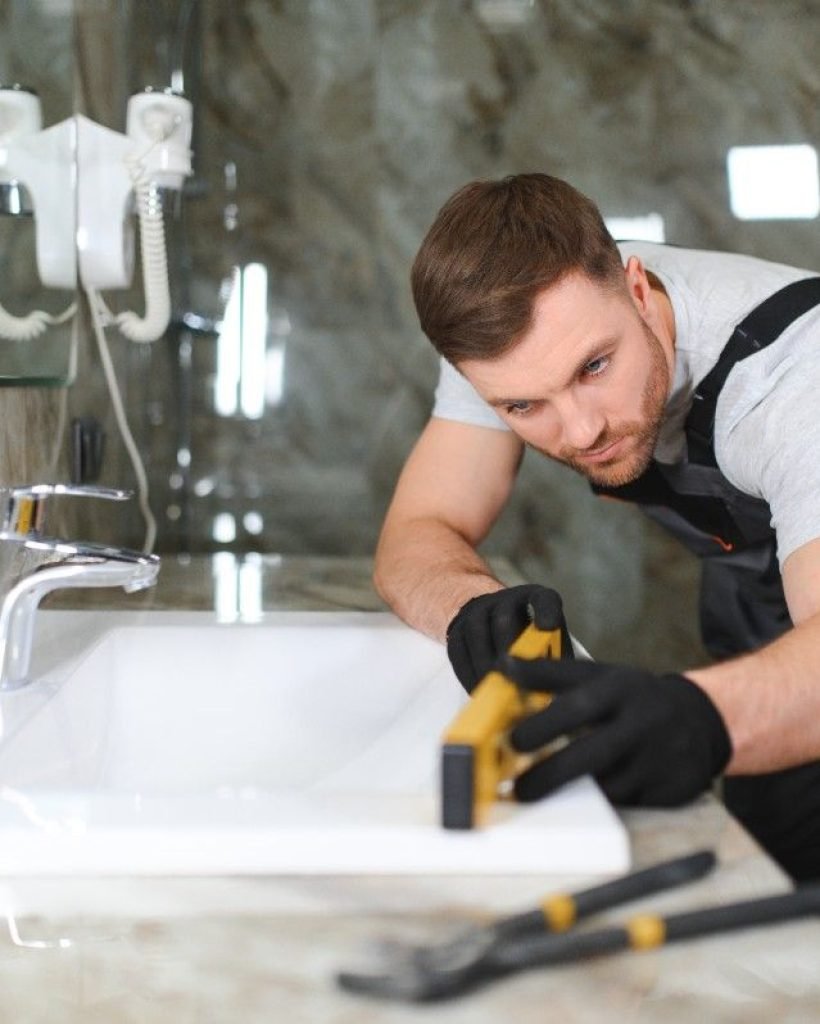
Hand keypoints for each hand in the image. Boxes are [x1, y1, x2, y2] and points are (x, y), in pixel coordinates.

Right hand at [446, 584, 571, 693]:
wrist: (487, 619)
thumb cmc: (530, 639)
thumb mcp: (548, 640)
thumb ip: (553, 661)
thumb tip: (556, 694)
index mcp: (536, 597)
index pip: (544, 599)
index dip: (546, 611)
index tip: (549, 627)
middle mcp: (505, 598)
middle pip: (504, 621)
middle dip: (509, 654)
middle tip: (516, 682)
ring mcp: (477, 611)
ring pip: (478, 635)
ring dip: (486, 667)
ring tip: (496, 694)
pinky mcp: (456, 628)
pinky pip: (458, 650)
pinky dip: (467, 673)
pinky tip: (478, 692)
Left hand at [502, 658, 731, 806]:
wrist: (702, 719)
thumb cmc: (634, 697)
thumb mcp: (600, 675)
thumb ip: (551, 673)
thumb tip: (503, 666)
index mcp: (619, 688)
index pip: (576, 706)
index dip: (541, 725)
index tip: (511, 742)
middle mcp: (641, 723)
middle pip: (589, 756)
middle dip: (548, 775)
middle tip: (516, 788)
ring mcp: (657, 760)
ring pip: (607, 787)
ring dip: (571, 795)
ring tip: (538, 796)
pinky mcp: (670, 790)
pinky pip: (627, 805)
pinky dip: (601, 805)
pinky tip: (581, 803)